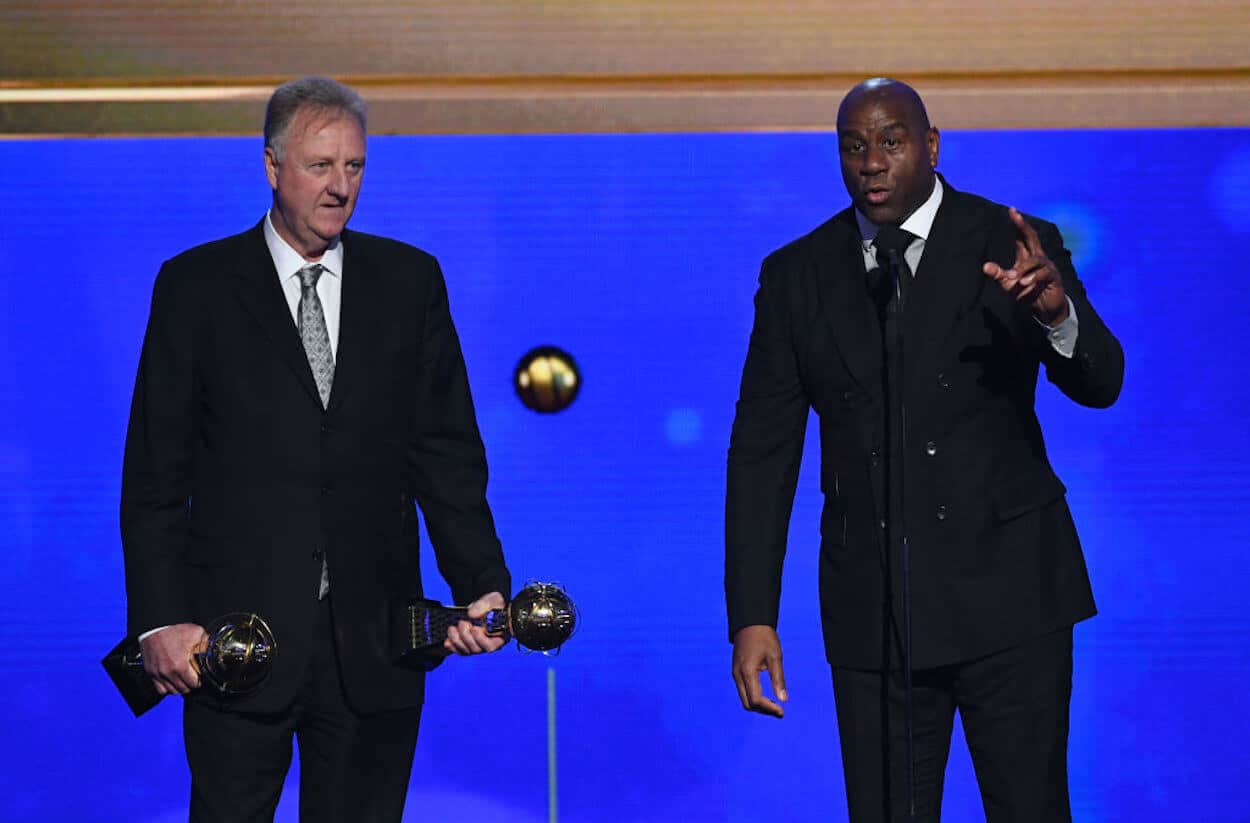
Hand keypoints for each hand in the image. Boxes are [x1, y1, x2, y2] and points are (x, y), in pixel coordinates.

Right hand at [139, 623, 208, 695]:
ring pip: (171, 691)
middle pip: (183, 689)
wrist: (155, 626)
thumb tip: (213, 653)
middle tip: (193, 678)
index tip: (200, 676)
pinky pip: (160, 689)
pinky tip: (172, 680)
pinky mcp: (150, 672)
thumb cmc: (174, 629)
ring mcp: (158, 674)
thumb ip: (206, 645)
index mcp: (180, 666)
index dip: (199, 681)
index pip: (193, 684)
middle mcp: (168, 673)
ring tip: (183, 679)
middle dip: (190, 685)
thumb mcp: (196, 633)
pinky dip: (167, 687)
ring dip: (179, 687)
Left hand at [444, 591, 507, 655]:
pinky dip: (452, 646)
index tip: (474, 629)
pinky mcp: (467, 647)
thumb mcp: (492, 600)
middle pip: (477, 649)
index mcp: (500, 636)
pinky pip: (459, 651)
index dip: (481, 640)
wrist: (484, 607)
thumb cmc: (493, 605)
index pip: (492, 645)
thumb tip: (471, 614)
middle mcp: (489, 644)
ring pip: (467, 651)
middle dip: (466, 636)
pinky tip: (447, 641)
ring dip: (457, 640)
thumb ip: (484, 605)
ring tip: (452, 628)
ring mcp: (478, 647)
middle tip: (462, 622)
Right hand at [731, 625, 787, 717]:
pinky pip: (743, 691)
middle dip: (763, 710)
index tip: (782, 711)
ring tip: (775, 705)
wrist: (750, 623)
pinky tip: (766, 696)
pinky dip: (754, 697)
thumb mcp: (775, 657)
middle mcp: (738, 675)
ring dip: (758, 705)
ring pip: (744, 699)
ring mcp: (735, 673)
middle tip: (779, 711)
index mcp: (747, 671)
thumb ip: (778, 679)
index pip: (756, 699)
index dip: (769, 708)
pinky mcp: (736, 671)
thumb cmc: (765, 638)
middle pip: (748, 703)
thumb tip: (783, 700)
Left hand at [982, 207, 1067, 325]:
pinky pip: (1043, 274)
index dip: (1017, 224)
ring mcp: (1047, 266)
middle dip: (1022, 226)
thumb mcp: (1009, 284)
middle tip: (1014, 214)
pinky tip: (1024, 283)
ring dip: (1023, 269)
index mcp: (1027, 257)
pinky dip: (1033, 278)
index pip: (1022, 237)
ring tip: (1014, 279)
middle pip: (1032, 237)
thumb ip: (999, 274)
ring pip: (1036, 260)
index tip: (1011, 210)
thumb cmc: (1027, 293)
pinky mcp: (1053, 277)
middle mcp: (1039, 258)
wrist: (1046, 309)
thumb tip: (985, 266)